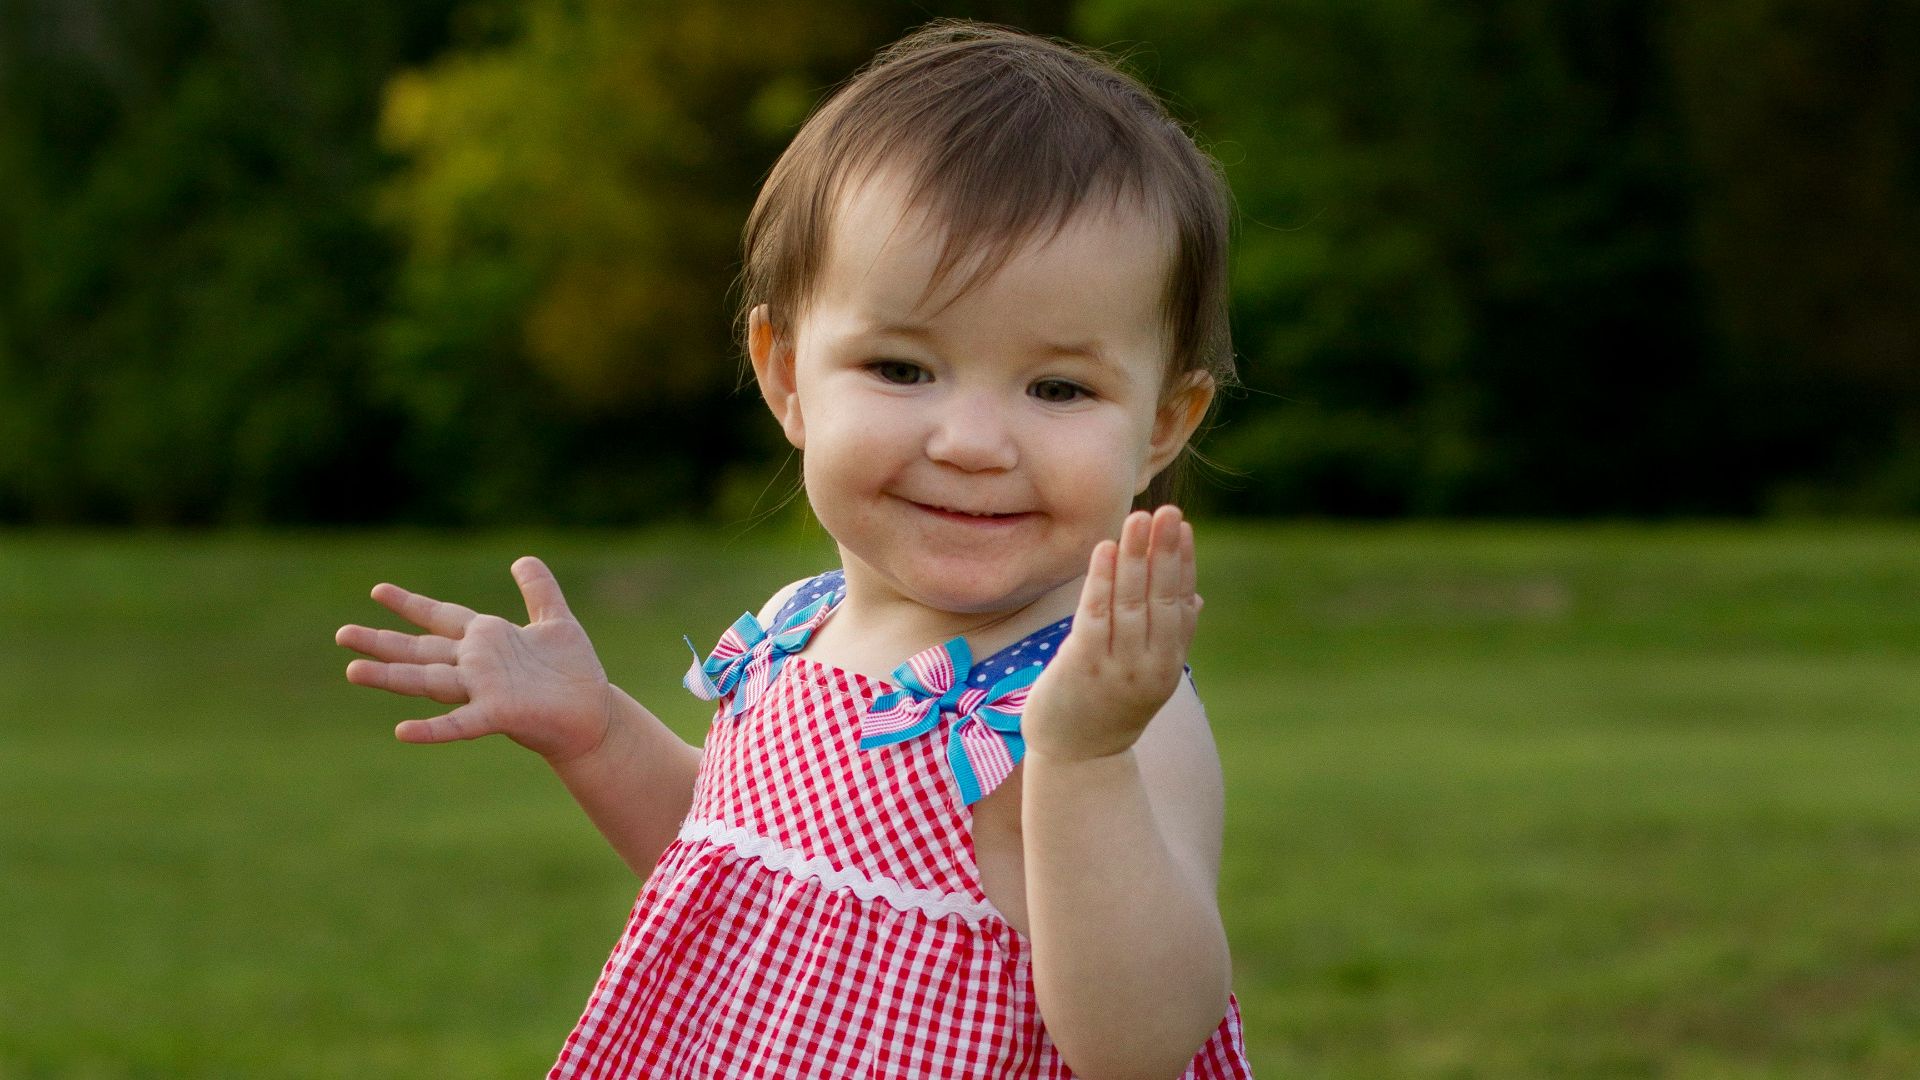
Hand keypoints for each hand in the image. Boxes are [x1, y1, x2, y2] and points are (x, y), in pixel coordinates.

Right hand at [335, 556, 612, 763]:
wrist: (594, 714)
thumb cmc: (572, 671)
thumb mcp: (556, 621)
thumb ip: (539, 589)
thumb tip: (522, 558)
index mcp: (486, 639)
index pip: (441, 617)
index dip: (411, 604)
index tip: (377, 590)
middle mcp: (476, 664)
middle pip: (420, 650)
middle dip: (382, 642)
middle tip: (342, 634)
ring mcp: (483, 690)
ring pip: (428, 681)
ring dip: (391, 677)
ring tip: (352, 671)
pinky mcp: (499, 714)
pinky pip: (460, 723)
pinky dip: (432, 728)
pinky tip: (402, 731)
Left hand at [1022, 505, 1201, 762]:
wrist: (1077, 758)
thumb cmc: (1109, 708)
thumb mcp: (1148, 673)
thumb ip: (1170, 636)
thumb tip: (1195, 597)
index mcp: (1167, 663)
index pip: (1179, 604)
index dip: (1183, 564)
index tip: (1184, 527)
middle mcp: (1149, 664)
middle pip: (1160, 599)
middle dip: (1163, 553)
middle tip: (1167, 512)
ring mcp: (1116, 666)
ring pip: (1130, 602)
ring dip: (1134, 558)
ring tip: (1138, 519)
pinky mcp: (1082, 666)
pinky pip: (1094, 615)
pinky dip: (1100, 580)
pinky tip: (1104, 550)